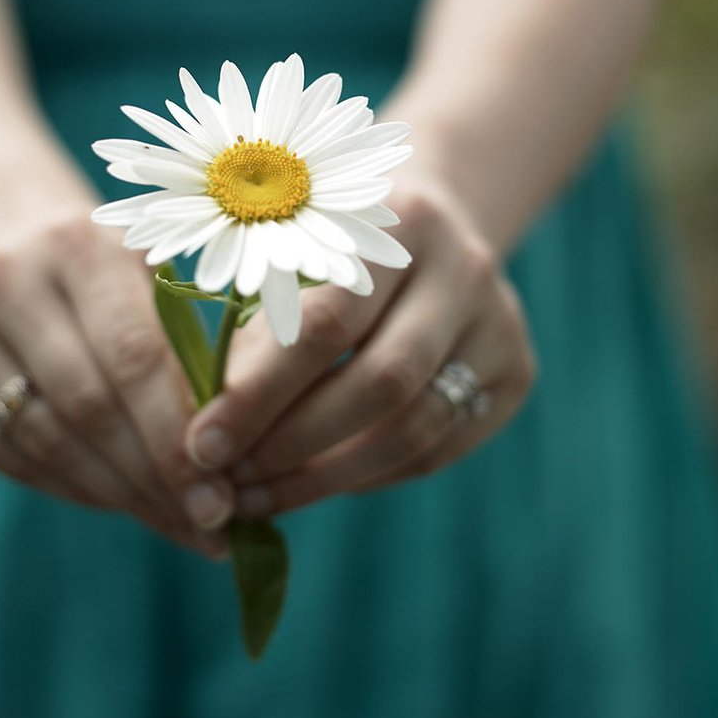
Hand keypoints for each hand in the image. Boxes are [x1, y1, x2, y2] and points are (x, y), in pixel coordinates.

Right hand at [0, 209, 233, 555]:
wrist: (5, 249)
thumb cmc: (112, 278)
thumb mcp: (156, 282)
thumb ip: (195, 352)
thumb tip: (238, 467)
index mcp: (76, 244)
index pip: (134, 356)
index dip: (178, 438)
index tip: (223, 498)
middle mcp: (2, 278)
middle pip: (89, 406)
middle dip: (155, 478)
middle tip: (208, 526)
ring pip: (46, 441)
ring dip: (119, 495)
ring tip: (174, 523)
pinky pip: (8, 457)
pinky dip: (71, 487)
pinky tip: (118, 501)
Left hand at [183, 181, 536, 516]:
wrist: (430, 224)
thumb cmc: (327, 240)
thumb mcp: (288, 254)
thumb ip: (251, 329)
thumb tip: (203, 435)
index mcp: (399, 221)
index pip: (327, 323)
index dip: (259, 394)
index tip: (201, 445)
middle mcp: (464, 268)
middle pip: (382, 383)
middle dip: (293, 444)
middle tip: (228, 483)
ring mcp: (500, 323)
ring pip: (415, 429)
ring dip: (326, 476)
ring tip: (258, 497)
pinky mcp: (516, 373)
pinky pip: (437, 449)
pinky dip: (366, 475)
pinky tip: (311, 482)